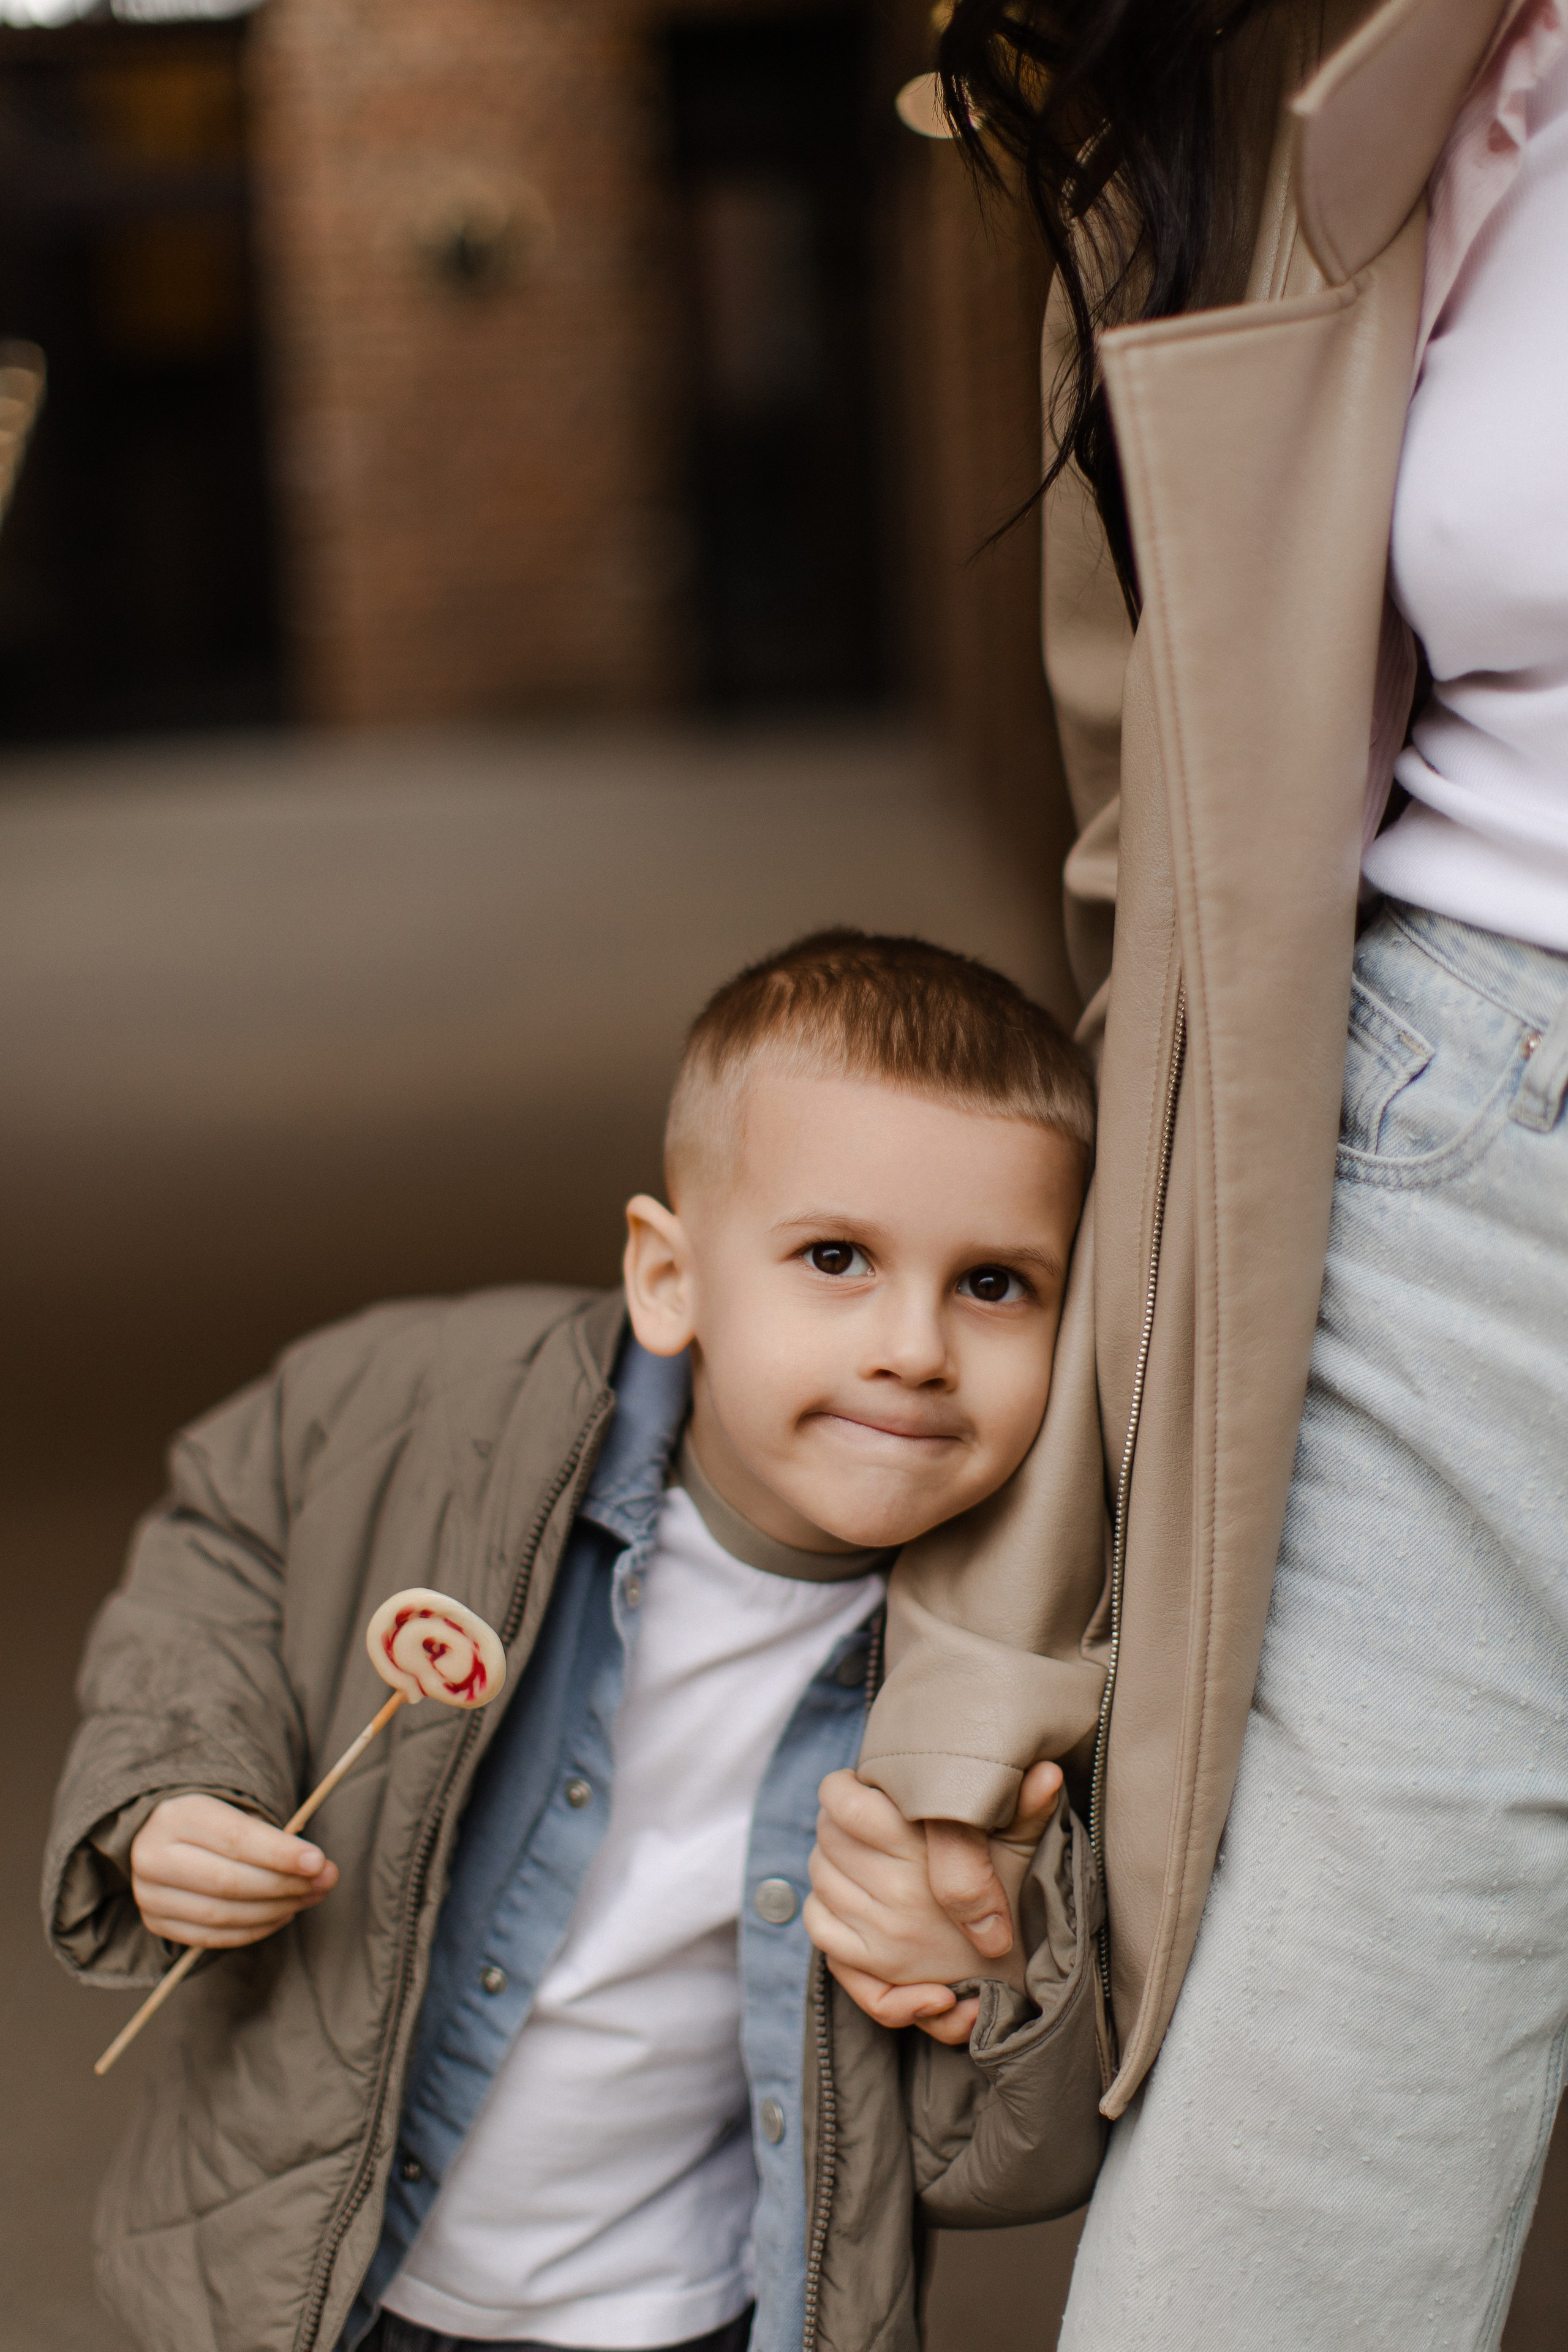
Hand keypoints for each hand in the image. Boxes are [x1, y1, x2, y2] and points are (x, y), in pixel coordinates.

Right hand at [129, 1793, 338, 1949]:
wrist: (162, 1836)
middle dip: (285, 1885)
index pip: (236, 1839)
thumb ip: (273, 1838)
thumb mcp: (235, 1812)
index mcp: (177, 1816)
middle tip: (325, 1882)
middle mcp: (154, 1856)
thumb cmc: (214, 1823)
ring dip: (275, 1910)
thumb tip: (319, 1870)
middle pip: (229, 1882)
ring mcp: (149, 1895)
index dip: (281, 1854)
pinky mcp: (156, 1923)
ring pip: (222, 1915)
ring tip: (309, 1898)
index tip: (319, 1862)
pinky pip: (212, 1938)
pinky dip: (254, 1930)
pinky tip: (282, 1915)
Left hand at [804, 1761, 1060, 2046]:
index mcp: (925, 1856)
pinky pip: (819, 1922)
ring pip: (821, 1876)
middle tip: (851, 1816)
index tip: (851, 1785)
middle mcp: (897, 1895)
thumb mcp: (1022, 1851)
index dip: (839, 1789)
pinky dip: (823, 1903)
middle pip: (828, 1837)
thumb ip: (1026, 1809)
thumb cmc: (1018, 1904)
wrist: (1016, 1979)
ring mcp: (881, 1933)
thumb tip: (1048, 1771)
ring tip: (850, 1850)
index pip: (847, 1806)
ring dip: (828, 1859)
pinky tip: (843, 1890)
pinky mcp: (871, 1963)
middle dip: (833, 1821)